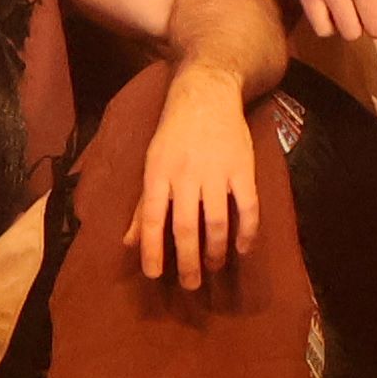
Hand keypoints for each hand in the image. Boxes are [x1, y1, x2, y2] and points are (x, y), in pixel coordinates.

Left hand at [130, 70, 259, 283]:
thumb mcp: (151, 162)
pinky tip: (242, 248)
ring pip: (216, 222)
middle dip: (187, 261)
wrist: (207, 93)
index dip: (151, 249)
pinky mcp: (243, 168)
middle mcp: (185, 174)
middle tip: (190, 284)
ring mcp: (216, 172)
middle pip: (185, 226)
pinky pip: (247, 207)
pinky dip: (247, 231)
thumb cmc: (174, 133)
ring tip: (214, 267)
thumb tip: (128, 243)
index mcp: (158, 173)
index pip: (150, 218)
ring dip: (215, 251)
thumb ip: (142, 205)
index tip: (154, 275)